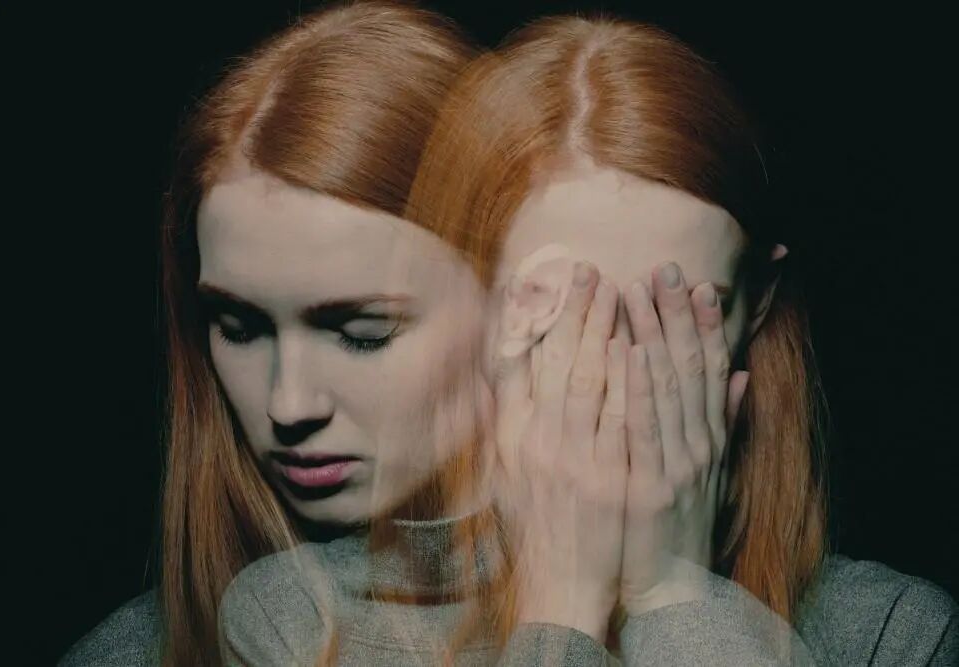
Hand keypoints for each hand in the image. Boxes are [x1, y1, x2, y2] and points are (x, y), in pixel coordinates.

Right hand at [490, 261, 627, 641]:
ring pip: (588, 381)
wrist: (561, 586)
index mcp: (514, 438)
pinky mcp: (609, 480)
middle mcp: (538, 443)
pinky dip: (626, 380)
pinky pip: (619, 420)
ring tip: (620, 289)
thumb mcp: (507, 472)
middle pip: (556, 363)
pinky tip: (637, 346)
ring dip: (603, 331)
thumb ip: (504, 418)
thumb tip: (501, 367)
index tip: (547, 280)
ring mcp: (574, 461)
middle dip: (576, 311)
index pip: (522, 365)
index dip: (536, 318)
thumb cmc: (537, 526)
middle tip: (592, 269)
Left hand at [618, 262, 748, 615]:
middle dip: (676, 314)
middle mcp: (698, 446)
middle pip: (688, 367)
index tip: (699, 283)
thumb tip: (739, 375)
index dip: (706, 325)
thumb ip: (722, 423)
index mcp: (708, 440)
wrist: (665, 588)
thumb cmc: (676, 526)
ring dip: (652, 334)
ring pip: (665, 386)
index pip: (709, 370)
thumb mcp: (708, 474)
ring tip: (637, 289)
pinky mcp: (649, 486)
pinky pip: (642, 426)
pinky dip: (639, 385)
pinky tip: (629, 349)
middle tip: (664, 267)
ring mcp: (676, 465)